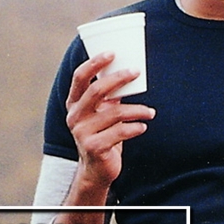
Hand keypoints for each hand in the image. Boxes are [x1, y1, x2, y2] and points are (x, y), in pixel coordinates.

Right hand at [66, 52, 154, 194]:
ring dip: (137, 110)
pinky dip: (135, 128)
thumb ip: (108, 97)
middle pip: (97, 91)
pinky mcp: (95, 148)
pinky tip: (143, 127)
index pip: (79, 78)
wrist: (96, 171)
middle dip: (119, 79)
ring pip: (115, 113)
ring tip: (150, 112)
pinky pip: (120, 132)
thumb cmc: (102, 136)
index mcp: (74, 104)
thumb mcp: (101, 114)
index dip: (94, 63)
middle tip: (136, 72)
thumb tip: (128, 72)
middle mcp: (75, 117)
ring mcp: (82, 133)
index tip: (112, 53)